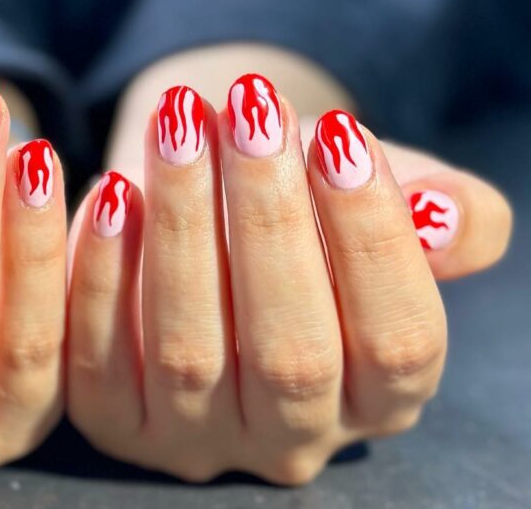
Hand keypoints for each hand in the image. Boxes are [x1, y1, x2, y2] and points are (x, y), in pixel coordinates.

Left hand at [66, 72, 509, 483]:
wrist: (205, 206)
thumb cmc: (308, 202)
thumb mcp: (382, 196)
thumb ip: (446, 211)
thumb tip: (444, 214)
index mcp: (381, 395)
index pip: (398, 340)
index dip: (372, 235)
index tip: (341, 131)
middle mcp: (293, 436)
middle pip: (290, 352)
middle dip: (270, 216)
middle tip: (251, 106)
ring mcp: (197, 437)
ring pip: (188, 350)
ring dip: (183, 221)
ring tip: (180, 119)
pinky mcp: (114, 421)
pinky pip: (98, 358)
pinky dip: (102, 270)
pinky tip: (112, 187)